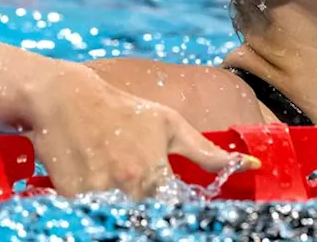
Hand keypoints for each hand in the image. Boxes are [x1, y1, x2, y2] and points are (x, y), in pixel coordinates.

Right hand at [24, 63, 258, 199]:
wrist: (64, 99)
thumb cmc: (123, 111)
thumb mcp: (169, 125)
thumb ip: (208, 153)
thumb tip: (252, 165)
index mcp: (153, 171)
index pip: (173, 209)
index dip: (173, 206)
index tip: (170, 197)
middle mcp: (125, 186)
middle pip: (146, 216)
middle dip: (147, 205)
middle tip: (139, 180)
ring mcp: (95, 195)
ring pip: (119, 216)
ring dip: (122, 205)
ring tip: (117, 175)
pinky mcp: (68, 198)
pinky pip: (90, 214)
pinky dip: (96, 206)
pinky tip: (96, 180)